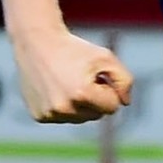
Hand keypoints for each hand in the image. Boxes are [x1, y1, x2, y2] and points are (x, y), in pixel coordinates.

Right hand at [13, 26, 133, 123]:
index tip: (98, 77)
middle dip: (95, 98)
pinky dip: (65, 106)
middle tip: (82, 78)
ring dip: (81, 104)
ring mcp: (50, 114)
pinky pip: (64, 118)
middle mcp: (64, 108)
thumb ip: (125, 81)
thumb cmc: (76, 50)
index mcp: (82, 94)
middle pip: (96, 115)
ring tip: (70, 82)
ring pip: (80, 118)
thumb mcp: (107, 58)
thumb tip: (124, 103)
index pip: (112, 107)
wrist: (38, 44)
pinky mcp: (39, 116)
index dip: (109, 90)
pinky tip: (57, 88)